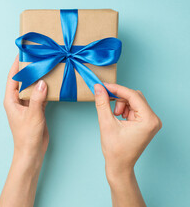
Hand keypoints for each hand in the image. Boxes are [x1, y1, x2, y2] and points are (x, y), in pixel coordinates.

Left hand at [0, 56, 47, 206]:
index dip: (16, 64)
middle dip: (28, 68)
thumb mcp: (33, 115)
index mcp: (10, 100)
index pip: (12, 78)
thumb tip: (43, 81)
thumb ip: (37, 98)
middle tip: (37, 56)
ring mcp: (26, 104)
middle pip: (22, 80)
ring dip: (37, 78)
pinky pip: (39, 95)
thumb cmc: (27, 136)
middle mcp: (16, 100)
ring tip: (45, 65)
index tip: (22, 52)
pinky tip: (51, 82)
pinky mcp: (34, 109)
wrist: (31, 152)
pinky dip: (44, 88)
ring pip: (31, 86)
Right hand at [94, 83, 161, 206]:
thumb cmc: (115, 150)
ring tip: (113, 116)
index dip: (116, 89)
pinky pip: (134, 108)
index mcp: (148, 120)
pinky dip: (123, 109)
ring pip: (133, 101)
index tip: (103, 85)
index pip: (133, 96)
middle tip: (105, 99)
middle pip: (135, 97)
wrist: (119, 166)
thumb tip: (98, 88)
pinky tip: (117, 118)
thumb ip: (102, 103)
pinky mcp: (146, 123)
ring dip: (120, 104)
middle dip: (119, 98)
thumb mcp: (106, 124)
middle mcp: (153, 119)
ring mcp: (151, 121)